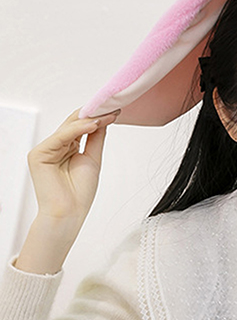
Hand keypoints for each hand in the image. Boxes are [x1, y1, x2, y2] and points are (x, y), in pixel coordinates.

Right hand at [27, 108, 119, 227]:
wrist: (69, 213)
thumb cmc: (79, 193)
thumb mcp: (93, 159)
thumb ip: (95, 138)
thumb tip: (103, 119)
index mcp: (66, 148)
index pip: (81, 127)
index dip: (97, 117)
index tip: (115, 110)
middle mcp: (55, 147)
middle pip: (73, 124)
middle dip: (94, 115)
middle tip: (112, 106)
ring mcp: (46, 150)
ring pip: (68, 128)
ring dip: (90, 120)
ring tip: (108, 114)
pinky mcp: (39, 154)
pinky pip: (61, 137)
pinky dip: (77, 130)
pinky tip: (93, 125)